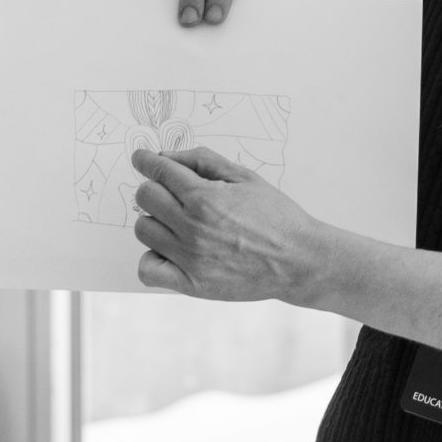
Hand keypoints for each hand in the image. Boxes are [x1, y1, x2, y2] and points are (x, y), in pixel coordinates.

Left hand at [130, 147, 326, 302]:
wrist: (300, 260)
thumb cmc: (277, 217)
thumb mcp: (246, 177)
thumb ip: (203, 161)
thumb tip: (166, 157)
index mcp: (205, 198)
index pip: (160, 171)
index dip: (146, 160)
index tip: (142, 158)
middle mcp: (193, 228)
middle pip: (145, 197)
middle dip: (154, 188)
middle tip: (169, 192)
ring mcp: (190, 258)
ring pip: (144, 230)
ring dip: (155, 221)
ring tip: (176, 223)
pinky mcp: (192, 284)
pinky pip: (148, 269)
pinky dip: (153, 258)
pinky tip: (169, 251)